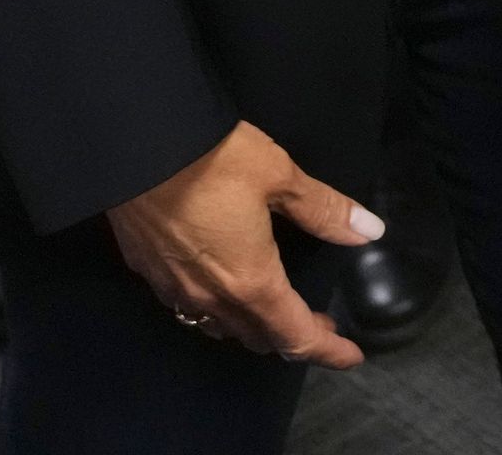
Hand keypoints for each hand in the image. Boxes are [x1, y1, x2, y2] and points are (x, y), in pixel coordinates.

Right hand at [106, 123, 380, 368]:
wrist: (132, 145)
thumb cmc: (212, 158)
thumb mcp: (279, 176)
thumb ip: (323, 210)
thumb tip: (369, 231)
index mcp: (252, 282)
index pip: (296, 336)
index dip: (329, 351)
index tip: (352, 356)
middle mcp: (211, 298)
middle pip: (259, 338)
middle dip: (294, 336)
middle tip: (319, 321)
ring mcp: (174, 290)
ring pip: (221, 327)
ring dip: (253, 325)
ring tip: (274, 307)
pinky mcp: (146, 271)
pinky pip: (188, 307)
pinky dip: (216, 308)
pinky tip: (220, 283)